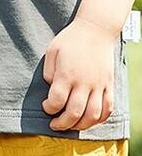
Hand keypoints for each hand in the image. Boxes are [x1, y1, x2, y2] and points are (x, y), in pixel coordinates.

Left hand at [42, 16, 115, 130]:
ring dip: (81, 126)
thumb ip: (49, 73)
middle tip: (54, 125)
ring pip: (93, 115)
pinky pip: (108, 108)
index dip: (49, 109)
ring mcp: (99, 85)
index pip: (57, 101)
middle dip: (62, 123)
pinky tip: (89, 120)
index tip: (45, 107)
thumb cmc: (70, 40)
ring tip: (71, 126)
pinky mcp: (109, 85)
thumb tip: (52, 89)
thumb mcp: (51, 52)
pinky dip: (99, 119)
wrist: (96, 30)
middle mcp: (85, 82)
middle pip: (74, 113)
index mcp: (67, 74)